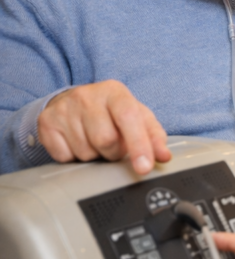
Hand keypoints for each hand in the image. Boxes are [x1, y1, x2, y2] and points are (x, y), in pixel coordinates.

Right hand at [37, 80, 170, 174]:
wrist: (74, 101)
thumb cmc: (111, 111)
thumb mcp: (137, 116)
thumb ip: (154, 135)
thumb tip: (164, 156)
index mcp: (115, 92)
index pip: (129, 117)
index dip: (139, 145)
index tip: (144, 167)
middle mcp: (87, 96)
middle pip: (106, 140)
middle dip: (114, 151)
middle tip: (113, 144)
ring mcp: (64, 109)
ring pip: (86, 152)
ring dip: (95, 155)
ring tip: (94, 140)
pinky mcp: (47, 123)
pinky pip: (65, 157)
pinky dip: (75, 157)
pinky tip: (78, 142)